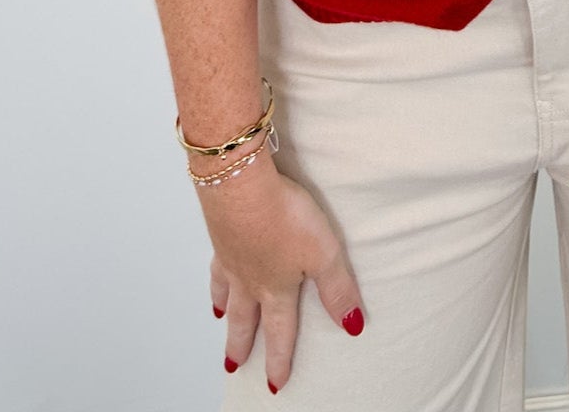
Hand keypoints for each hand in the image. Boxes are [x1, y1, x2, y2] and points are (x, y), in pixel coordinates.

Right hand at [199, 148, 366, 390]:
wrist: (241, 183)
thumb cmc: (283, 217)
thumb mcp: (323, 254)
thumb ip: (337, 290)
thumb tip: (353, 327)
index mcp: (275, 288)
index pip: (280, 331)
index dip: (279, 359)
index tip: (275, 384)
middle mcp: (249, 278)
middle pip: (245, 319)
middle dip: (241, 343)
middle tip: (234, 365)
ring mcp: (231, 255)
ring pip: (225, 290)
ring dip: (224, 307)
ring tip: (220, 316)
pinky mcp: (221, 229)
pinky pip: (216, 259)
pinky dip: (216, 271)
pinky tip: (219, 262)